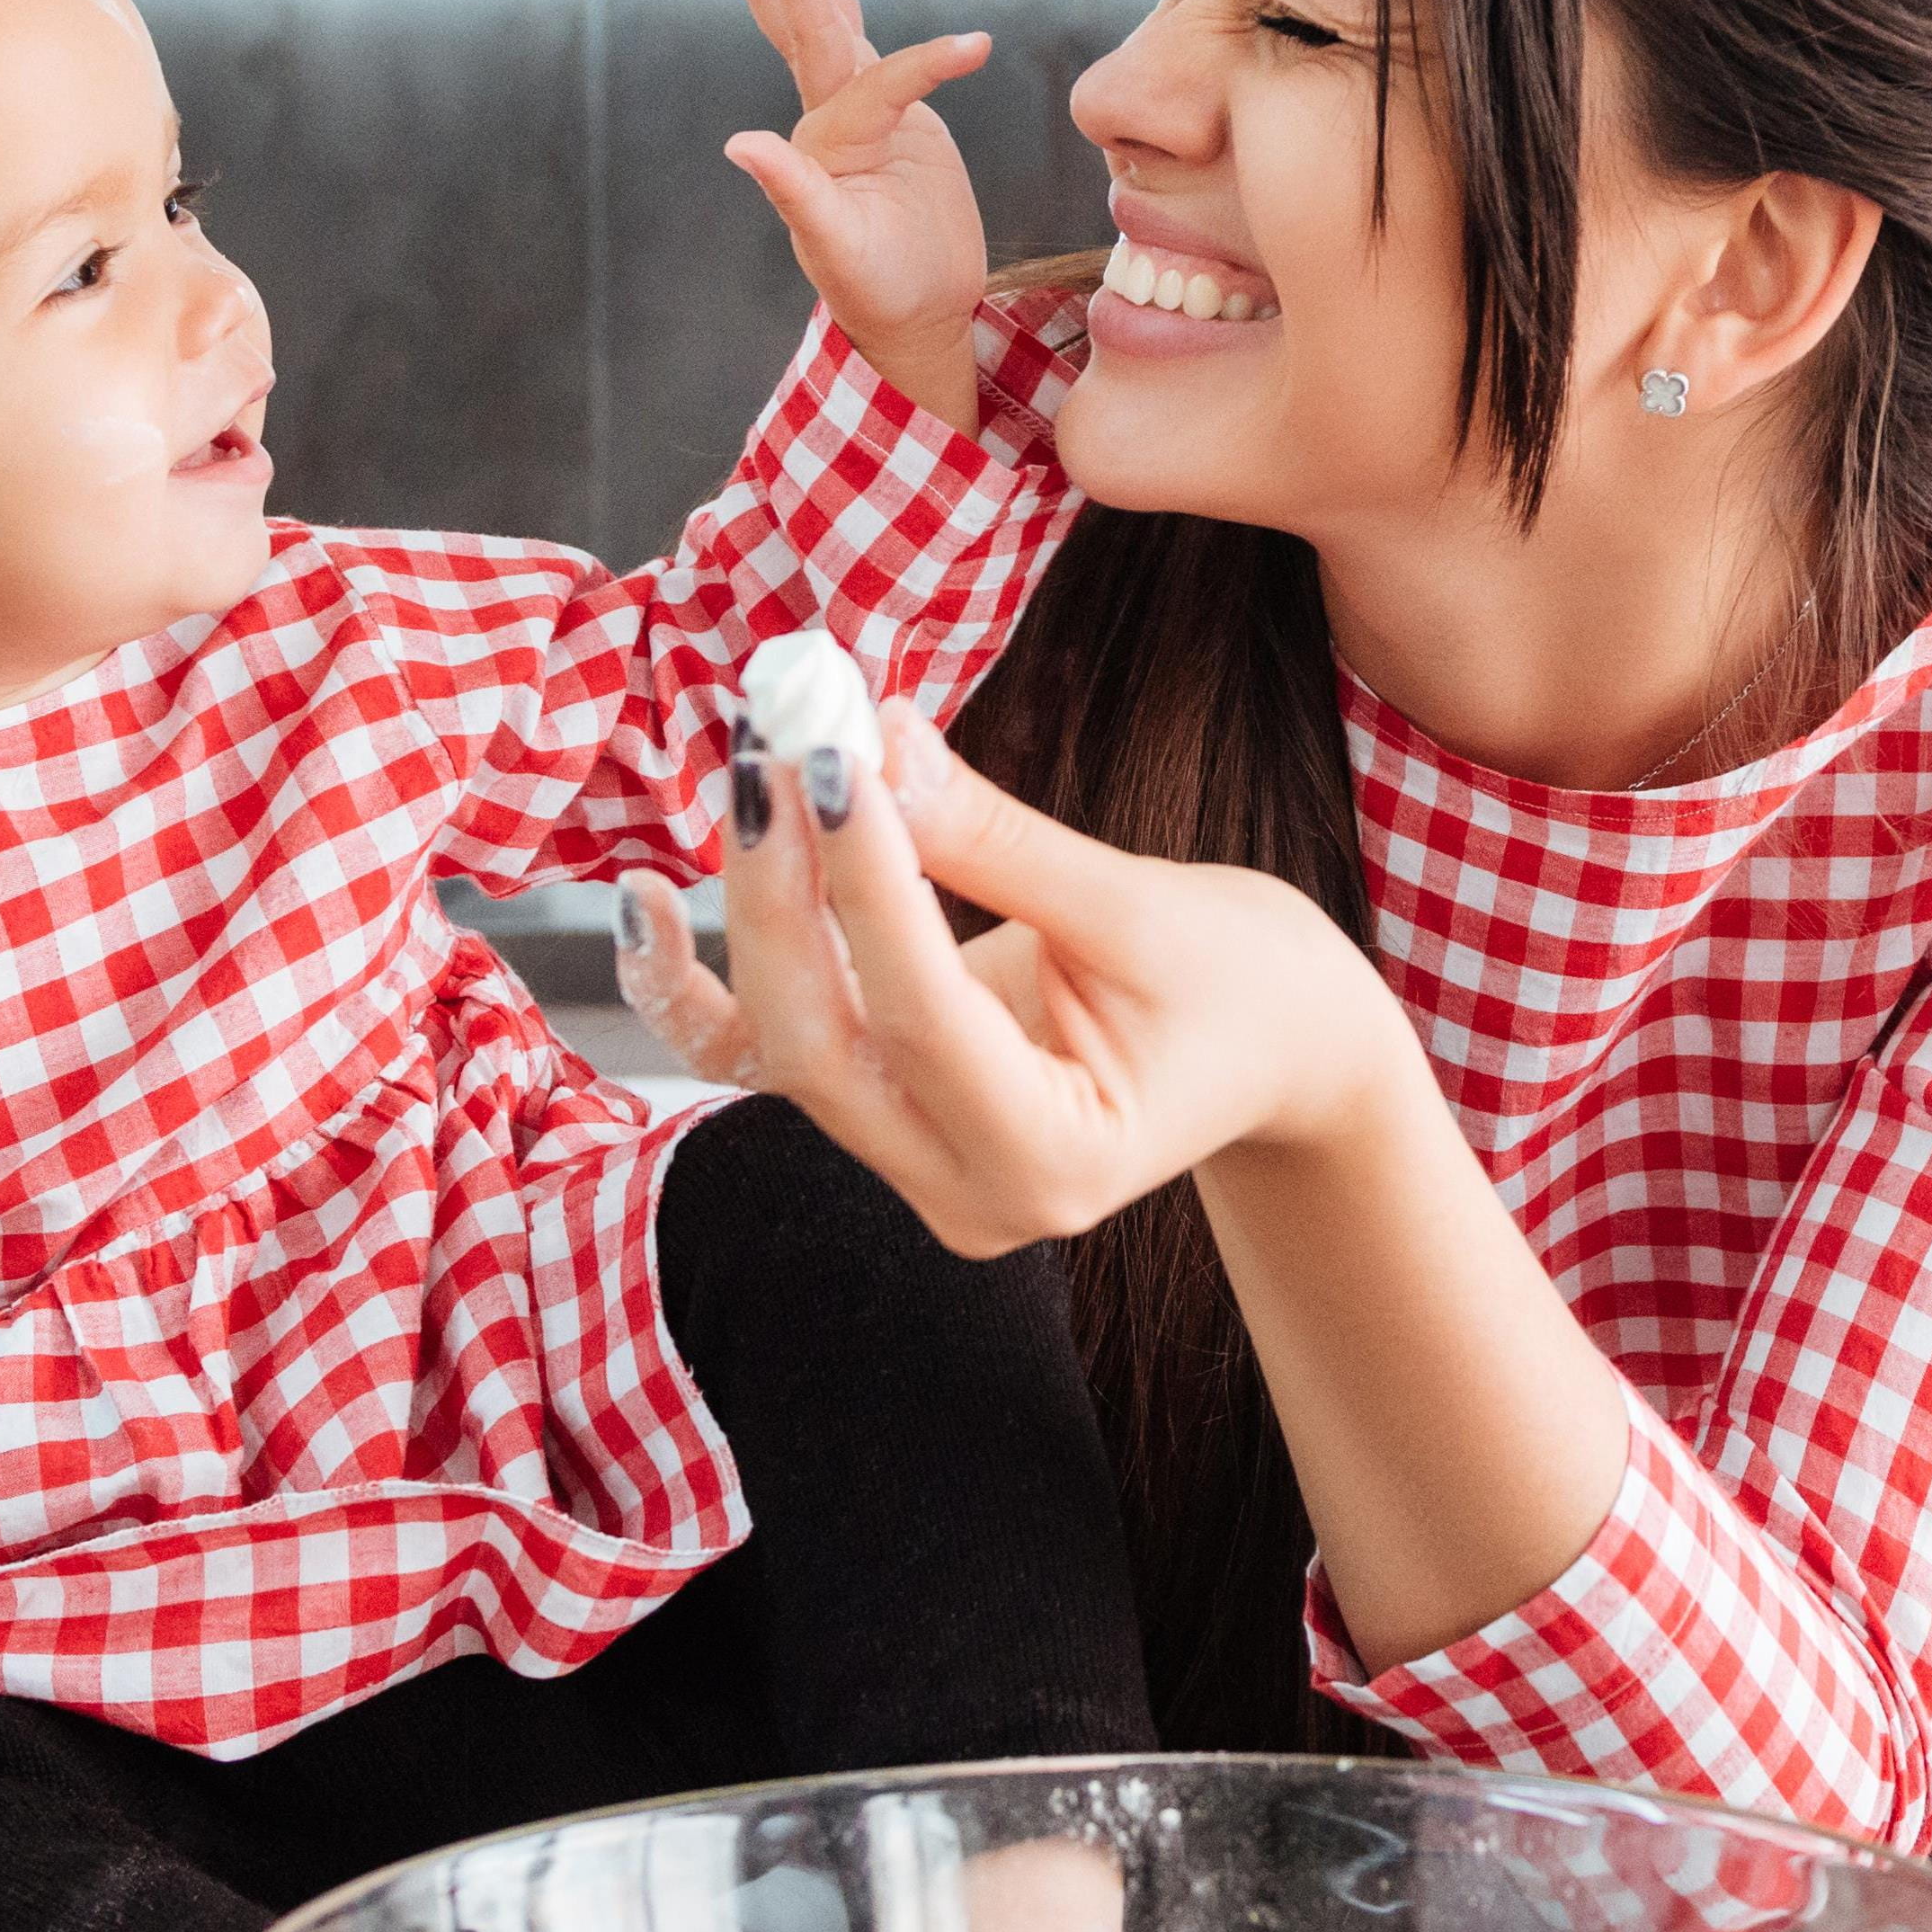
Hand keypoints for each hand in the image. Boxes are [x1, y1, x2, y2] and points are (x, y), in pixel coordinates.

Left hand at [703, 693, 1412, 1259]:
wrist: (1283, 1059)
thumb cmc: (1249, 987)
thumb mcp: (1145, 911)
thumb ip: (999, 842)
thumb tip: (878, 738)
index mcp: (1055, 1164)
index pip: (925, 1013)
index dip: (865, 879)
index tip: (834, 750)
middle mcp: (967, 1193)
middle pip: (820, 1045)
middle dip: (780, 889)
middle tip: (776, 745)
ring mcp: (915, 1169)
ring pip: (781, 1048)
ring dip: (748, 908)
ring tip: (748, 771)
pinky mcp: (885, 1122)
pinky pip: (767, 1057)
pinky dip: (701, 983)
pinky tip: (649, 901)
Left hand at [713, 0, 999, 435]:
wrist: (915, 319)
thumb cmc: (876, 293)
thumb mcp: (837, 250)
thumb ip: (795, 195)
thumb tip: (741, 144)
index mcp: (823, 145)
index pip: (872, 82)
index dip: (924, 62)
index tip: (977, 45)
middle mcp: (834, 124)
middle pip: (810, 35)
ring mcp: (864, 123)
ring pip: (829, 40)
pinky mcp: (897, 130)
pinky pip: (871, 64)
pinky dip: (851, 26)